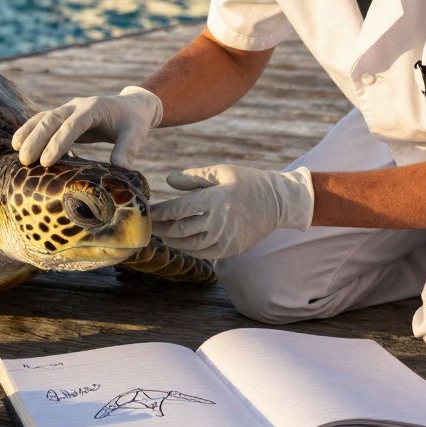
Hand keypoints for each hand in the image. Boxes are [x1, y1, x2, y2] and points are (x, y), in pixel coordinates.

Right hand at [12, 86, 162, 167]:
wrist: (132, 106)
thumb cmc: (134, 121)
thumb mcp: (137, 133)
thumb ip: (128, 149)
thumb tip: (121, 170)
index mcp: (94, 108)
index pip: (73, 124)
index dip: (59, 142)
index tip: (47, 161)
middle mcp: (77, 106)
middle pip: (52, 119)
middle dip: (37, 139)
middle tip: (25, 160)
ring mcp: (68, 110)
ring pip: (43, 118)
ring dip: (28, 133)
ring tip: (16, 151)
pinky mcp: (64, 117)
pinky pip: (43, 122)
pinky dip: (31, 131)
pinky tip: (19, 145)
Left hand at [151, 164, 314, 259]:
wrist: (278, 202)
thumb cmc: (246, 182)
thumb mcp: (221, 172)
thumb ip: (193, 177)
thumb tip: (168, 180)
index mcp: (215, 199)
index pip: (178, 210)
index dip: (159, 213)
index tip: (147, 213)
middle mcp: (219, 221)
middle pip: (180, 230)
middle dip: (161, 229)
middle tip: (149, 226)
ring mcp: (226, 238)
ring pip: (189, 245)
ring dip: (172, 241)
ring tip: (162, 235)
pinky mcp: (231, 249)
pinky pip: (203, 253)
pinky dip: (188, 249)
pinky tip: (181, 242)